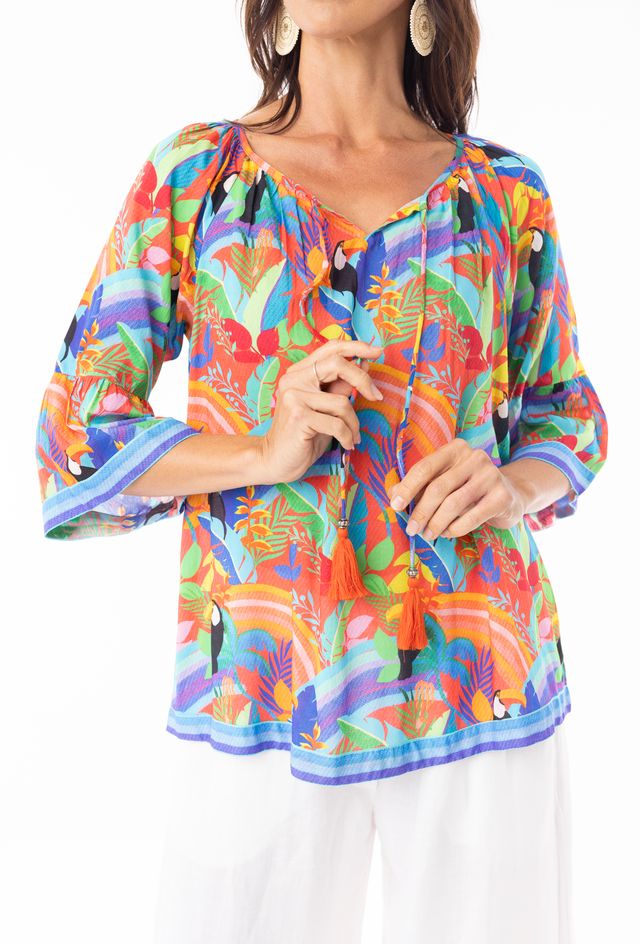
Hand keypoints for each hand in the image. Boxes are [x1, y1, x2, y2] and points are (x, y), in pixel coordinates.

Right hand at [259, 339, 383, 483]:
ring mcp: (294, 396)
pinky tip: (347, 444)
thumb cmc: (304, 435)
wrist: (276, 460)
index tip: (377, 351)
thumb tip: (364, 364)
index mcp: (300, 372)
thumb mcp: (326, 409)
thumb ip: (340, 386)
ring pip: (342, 402)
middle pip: (338, 364)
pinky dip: (347, 436)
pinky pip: (336, 423)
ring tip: (353, 436)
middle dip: (363, 380)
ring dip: (354, 423)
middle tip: (376, 397)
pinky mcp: (298, 416)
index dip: (356, 347)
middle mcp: (294, 379)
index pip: (331, 348)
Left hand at [387, 438, 528, 540]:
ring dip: (436, 523)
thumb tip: (392, 494)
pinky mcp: (501, 496)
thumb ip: (419, 485)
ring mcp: (490, 475)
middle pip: (438, 487)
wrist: (510, 495)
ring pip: (453, 504)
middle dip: (421, 512)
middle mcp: (474, 457)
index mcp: (456, 449)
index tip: (395, 506)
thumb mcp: (444, 480)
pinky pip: (471, 517)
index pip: (425, 467)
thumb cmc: (468, 488)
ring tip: (428, 534)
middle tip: (412, 529)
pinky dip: (455, 529)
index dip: (407, 487)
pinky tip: (448, 533)